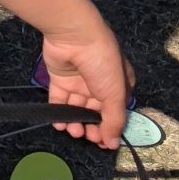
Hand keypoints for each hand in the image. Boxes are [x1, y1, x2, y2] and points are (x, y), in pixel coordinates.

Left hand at [41, 22, 134, 149]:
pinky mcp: (60, 79)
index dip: (110, 127)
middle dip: (91, 127)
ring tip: (73, 130)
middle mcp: (99, 84)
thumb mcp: (116, 93)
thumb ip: (114, 120)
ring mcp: (79, 81)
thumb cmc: (102, 62)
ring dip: (75, 122)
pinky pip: (59, 100)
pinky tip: (59, 123)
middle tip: (87, 136)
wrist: (75, 36)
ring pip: (77, 107)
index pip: (115, 111)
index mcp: (119, 85)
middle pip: (95, 111)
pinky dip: (59, 112)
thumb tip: (113, 144)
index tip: (104, 143)